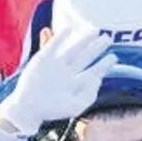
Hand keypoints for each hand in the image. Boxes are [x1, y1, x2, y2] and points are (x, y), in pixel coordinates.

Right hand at [0, 26, 117, 136]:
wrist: (28, 107)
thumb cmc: (52, 110)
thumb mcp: (75, 107)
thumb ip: (89, 95)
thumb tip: (97, 79)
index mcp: (76, 84)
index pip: (93, 72)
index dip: (104, 64)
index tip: (114, 57)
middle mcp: (68, 73)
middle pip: (86, 57)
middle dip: (97, 48)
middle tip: (108, 38)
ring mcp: (56, 65)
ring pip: (73, 49)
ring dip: (84, 40)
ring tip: (95, 31)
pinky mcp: (43, 58)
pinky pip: (53, 45)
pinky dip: (60, 37)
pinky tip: (68, 30)